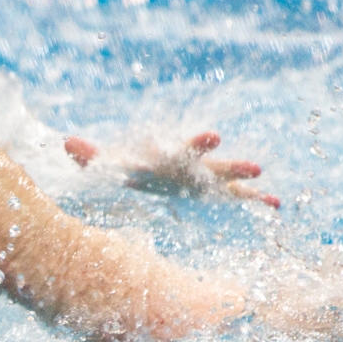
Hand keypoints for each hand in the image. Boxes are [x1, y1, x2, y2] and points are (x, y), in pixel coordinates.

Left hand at [64, 132, 279, 207]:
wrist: (137, 169)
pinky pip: (237, 198)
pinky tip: (278, 205)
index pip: (184, 149)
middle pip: (214, 166)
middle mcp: (191, 166)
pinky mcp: (209, 193)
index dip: (198, 144)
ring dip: (249, 187)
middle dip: (233, 166)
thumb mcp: (106, 164)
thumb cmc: (122, 166)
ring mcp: (203, 180)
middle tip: (256, 167)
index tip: (215, 136)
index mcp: (169, 157)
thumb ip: (89, 155)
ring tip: (273, 194)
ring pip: (229, 181)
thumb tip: (65, 141)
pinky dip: (257, 201)